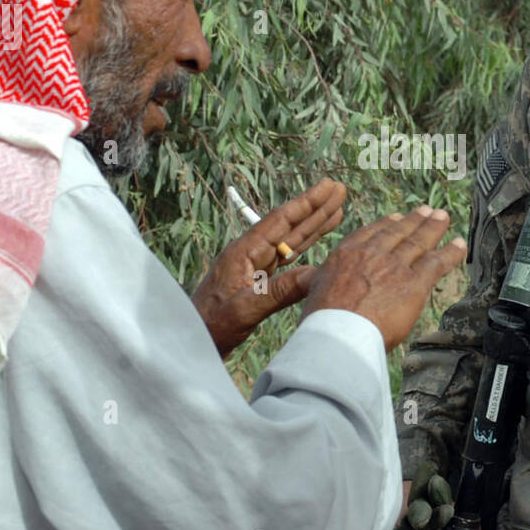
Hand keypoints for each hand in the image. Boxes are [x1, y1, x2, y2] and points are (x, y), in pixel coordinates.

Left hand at [195, 178, 345, 357]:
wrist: (191, 342)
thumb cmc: (211, 326)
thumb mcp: (244, 310)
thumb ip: (278, 292)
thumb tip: (316, 274)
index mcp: (243, 253)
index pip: (281, 221)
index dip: (307, 203)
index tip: (328, 187)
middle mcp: (250, 254)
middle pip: (288, 226)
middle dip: (315, 208)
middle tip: (339, 189)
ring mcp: (254, 267)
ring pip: (290, 240)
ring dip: (313, 224)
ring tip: (337, 209)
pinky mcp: (257, 280)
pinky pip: (287, 258)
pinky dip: (305, 247)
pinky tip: (316, 239)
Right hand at [302, 205, 466, 350]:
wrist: (339, 333)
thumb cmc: (322, 320)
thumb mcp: (314, 290)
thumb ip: (323, 281)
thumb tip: (320, 283)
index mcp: (346, 254)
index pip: (370, 233)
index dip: (386, 224)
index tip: (397, 218)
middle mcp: (372, 254)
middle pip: (397, 233)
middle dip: (413, 221)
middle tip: (426, 211)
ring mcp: (394, 266)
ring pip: (418, 242)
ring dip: (433, 228)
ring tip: (443, 218)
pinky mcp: (413, 283)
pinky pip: (436, 263)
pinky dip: (451, 253)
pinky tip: (459, 245)